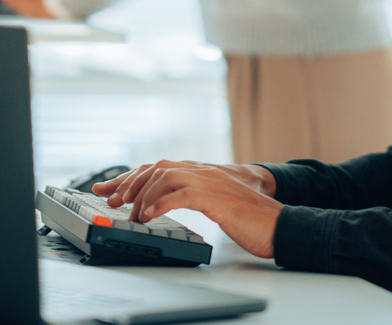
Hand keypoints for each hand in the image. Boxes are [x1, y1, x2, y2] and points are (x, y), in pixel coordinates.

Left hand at [93, 160, 280, 258]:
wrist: (282, 225)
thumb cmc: (254, 220)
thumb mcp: (219, 205)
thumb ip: (197, 198)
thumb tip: (169, 205)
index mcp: (204, 173)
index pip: (160, 167)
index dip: (131, 176)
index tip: (109, 189)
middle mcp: (205, 172)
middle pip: (157, 166)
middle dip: (130, 182)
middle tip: (113, 201)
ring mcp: (212, 182)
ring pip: (166, 175)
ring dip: (143, 194)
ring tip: (133, 213)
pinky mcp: (217, 198)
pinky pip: (182, 194)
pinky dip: (161, 202)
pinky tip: (150, 214)